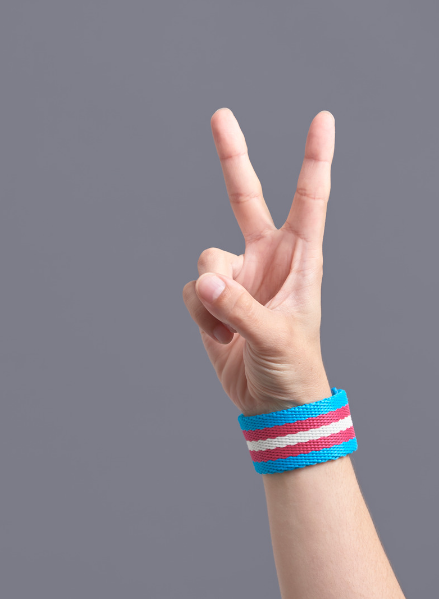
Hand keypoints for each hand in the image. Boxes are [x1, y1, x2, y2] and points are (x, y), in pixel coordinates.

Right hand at [182, 108, 334, 415]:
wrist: (271, 401)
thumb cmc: (293, 368)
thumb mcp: (276, 339)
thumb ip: (241, 309)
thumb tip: (206, 281)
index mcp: (299, 259)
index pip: (310, 200)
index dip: (314, 159)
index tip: (322, 120)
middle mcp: (266, 257)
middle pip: (244, 197)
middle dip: (231, 157)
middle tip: (220, 115)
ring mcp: (238, 275)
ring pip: (206, 259)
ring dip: (212, 298)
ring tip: (231, 331)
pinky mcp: (213, 297)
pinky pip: (192, 290)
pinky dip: (201, 316)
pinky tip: (222, 338)